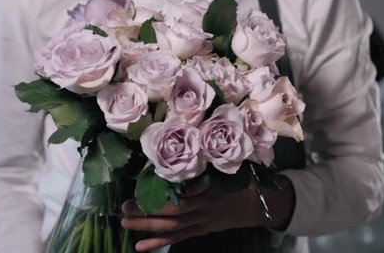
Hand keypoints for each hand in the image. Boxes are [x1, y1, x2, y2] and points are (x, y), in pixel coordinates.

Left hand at [121, 176, 294, 251]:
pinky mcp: (200, 231)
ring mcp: (203, 222)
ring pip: (173, 227)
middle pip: (175, 212)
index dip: (165, 192)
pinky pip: (178, 238)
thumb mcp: (228, 166)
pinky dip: (158, 242)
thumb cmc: (241, 179)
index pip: (186, 193)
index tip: (143, 184)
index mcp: (213, 189)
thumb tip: (183, 140)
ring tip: (125, 224)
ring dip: (148, 227)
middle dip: (149, 211)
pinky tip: (139, 246)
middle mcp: (206, 208)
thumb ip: (209, 160)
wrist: (258, 206)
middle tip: (125, 207)